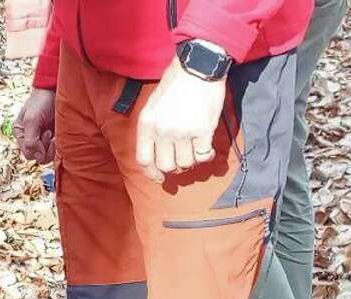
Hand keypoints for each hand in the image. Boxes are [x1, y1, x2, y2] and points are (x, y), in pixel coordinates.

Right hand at [15, 87, 55, 163]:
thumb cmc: (42, 101)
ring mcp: (41, 138)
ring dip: (51, 149)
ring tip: (53, 134)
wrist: (55, 89)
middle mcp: (29, 138)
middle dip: (44, 149)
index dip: (37, 149)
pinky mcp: (53, 137)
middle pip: (36, 157)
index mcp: (20, 134)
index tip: (46, 134)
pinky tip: (58, 135)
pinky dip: (58, 146)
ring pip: (45, 156)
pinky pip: (54, 150)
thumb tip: (36, 156)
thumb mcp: (32, 119)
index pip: (27, 153)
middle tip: (49, 133)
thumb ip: (30, 139)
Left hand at [137, 59, 226, 183]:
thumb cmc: (174, 85)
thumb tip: (155, 154)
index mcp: (147, 125)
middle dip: (174, 167)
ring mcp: (183, 131)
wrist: (197, 68)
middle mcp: (162, 131)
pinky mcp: (203, 129)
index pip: (144, 160)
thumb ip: (151, 129)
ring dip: (191, 161)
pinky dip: (206, 156)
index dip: (151, 173)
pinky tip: (207, 149)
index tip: (160, 178)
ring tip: (194, 151)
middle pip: (166, 165)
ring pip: (185, 163)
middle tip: (182, 159)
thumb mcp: (152, 106)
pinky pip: (203, 155)